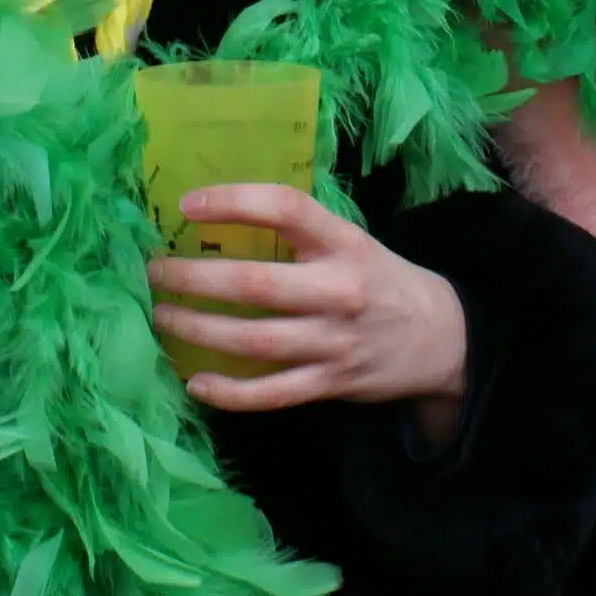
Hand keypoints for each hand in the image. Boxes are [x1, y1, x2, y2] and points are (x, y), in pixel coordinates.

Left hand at [148, 184, 469, 428]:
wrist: (441, 338)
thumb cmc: (379, 279)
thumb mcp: (351, 240)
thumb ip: (299, 232)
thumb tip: (219, 211)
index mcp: (344, 242)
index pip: (286, 209)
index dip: (233, 202)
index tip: (186, 205)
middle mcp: (338, 290)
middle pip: (254, 285)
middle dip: (193, 279)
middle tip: (154, 272)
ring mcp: (332, 342)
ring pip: (253, 341)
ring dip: (198, 331)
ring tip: (162, 317)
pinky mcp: (329, 384)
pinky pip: (270, 394)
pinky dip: (228, 393)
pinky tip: (195, 382)